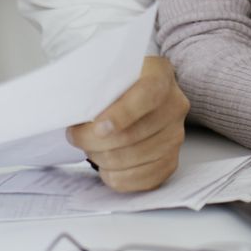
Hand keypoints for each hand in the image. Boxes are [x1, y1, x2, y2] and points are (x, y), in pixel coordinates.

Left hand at [67, 55, 189, 191]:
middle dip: (94, 141)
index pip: (147, 95)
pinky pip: (142, 179)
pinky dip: (117, 177)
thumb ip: (97, 85)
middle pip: (133, 134)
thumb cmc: (118, 82)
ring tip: (89, 147)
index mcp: (160, 76)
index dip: (122, 114)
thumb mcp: (109, 71)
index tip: (97, 127)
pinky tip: (104, 166)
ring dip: (101, 158)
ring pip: (133, 159)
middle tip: (75, 135)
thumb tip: (75, 109)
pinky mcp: (171, 161)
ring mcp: (175, 135)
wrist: (139, 91)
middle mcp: (174, 106)